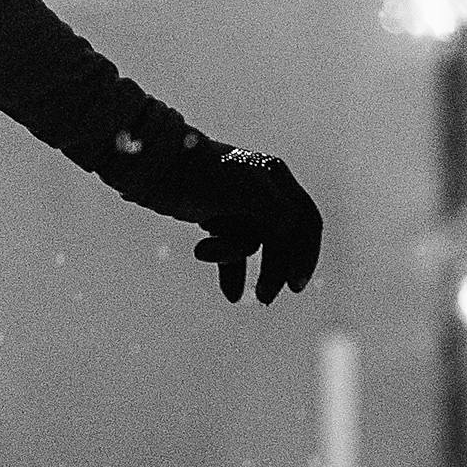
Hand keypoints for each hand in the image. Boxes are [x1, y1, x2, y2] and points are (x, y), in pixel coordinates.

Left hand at [148, 147, 323, 303]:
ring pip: (252, 246)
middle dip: (274, 270)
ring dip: (240, 264)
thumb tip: (291, 235)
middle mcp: (263, 191)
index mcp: (276, 179)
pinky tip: (233, 295)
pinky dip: (231, 271)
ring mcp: (239, 206)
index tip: (296, 286)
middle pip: (282, 239)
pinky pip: (232, 252)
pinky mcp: (216, 219)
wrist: (159, 167)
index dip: (306, 254)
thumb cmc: (204, 175)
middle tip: (265, 299)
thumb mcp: (248, 192)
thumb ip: (277, 212)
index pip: (307, 221)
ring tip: (232, 291)